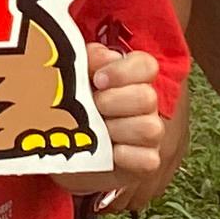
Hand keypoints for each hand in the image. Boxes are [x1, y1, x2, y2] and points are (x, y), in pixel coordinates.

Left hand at [89, 47, 179, 211]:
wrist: (69, 151)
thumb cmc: (77, 108)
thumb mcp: (78, 78)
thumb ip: (90, 60)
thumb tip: (103, 56)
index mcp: (134, 79)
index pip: (146, 65)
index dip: (123, 71)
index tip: (98, 80)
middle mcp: (147, 105)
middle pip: (148, 97)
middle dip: (114, 102)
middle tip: (93, 106)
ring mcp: (150, 134)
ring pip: (150, 128)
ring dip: (118, 129)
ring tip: (98, 131)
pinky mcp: (146, 162)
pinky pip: (148, 159)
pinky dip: (126, 156)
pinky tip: (110, 153)